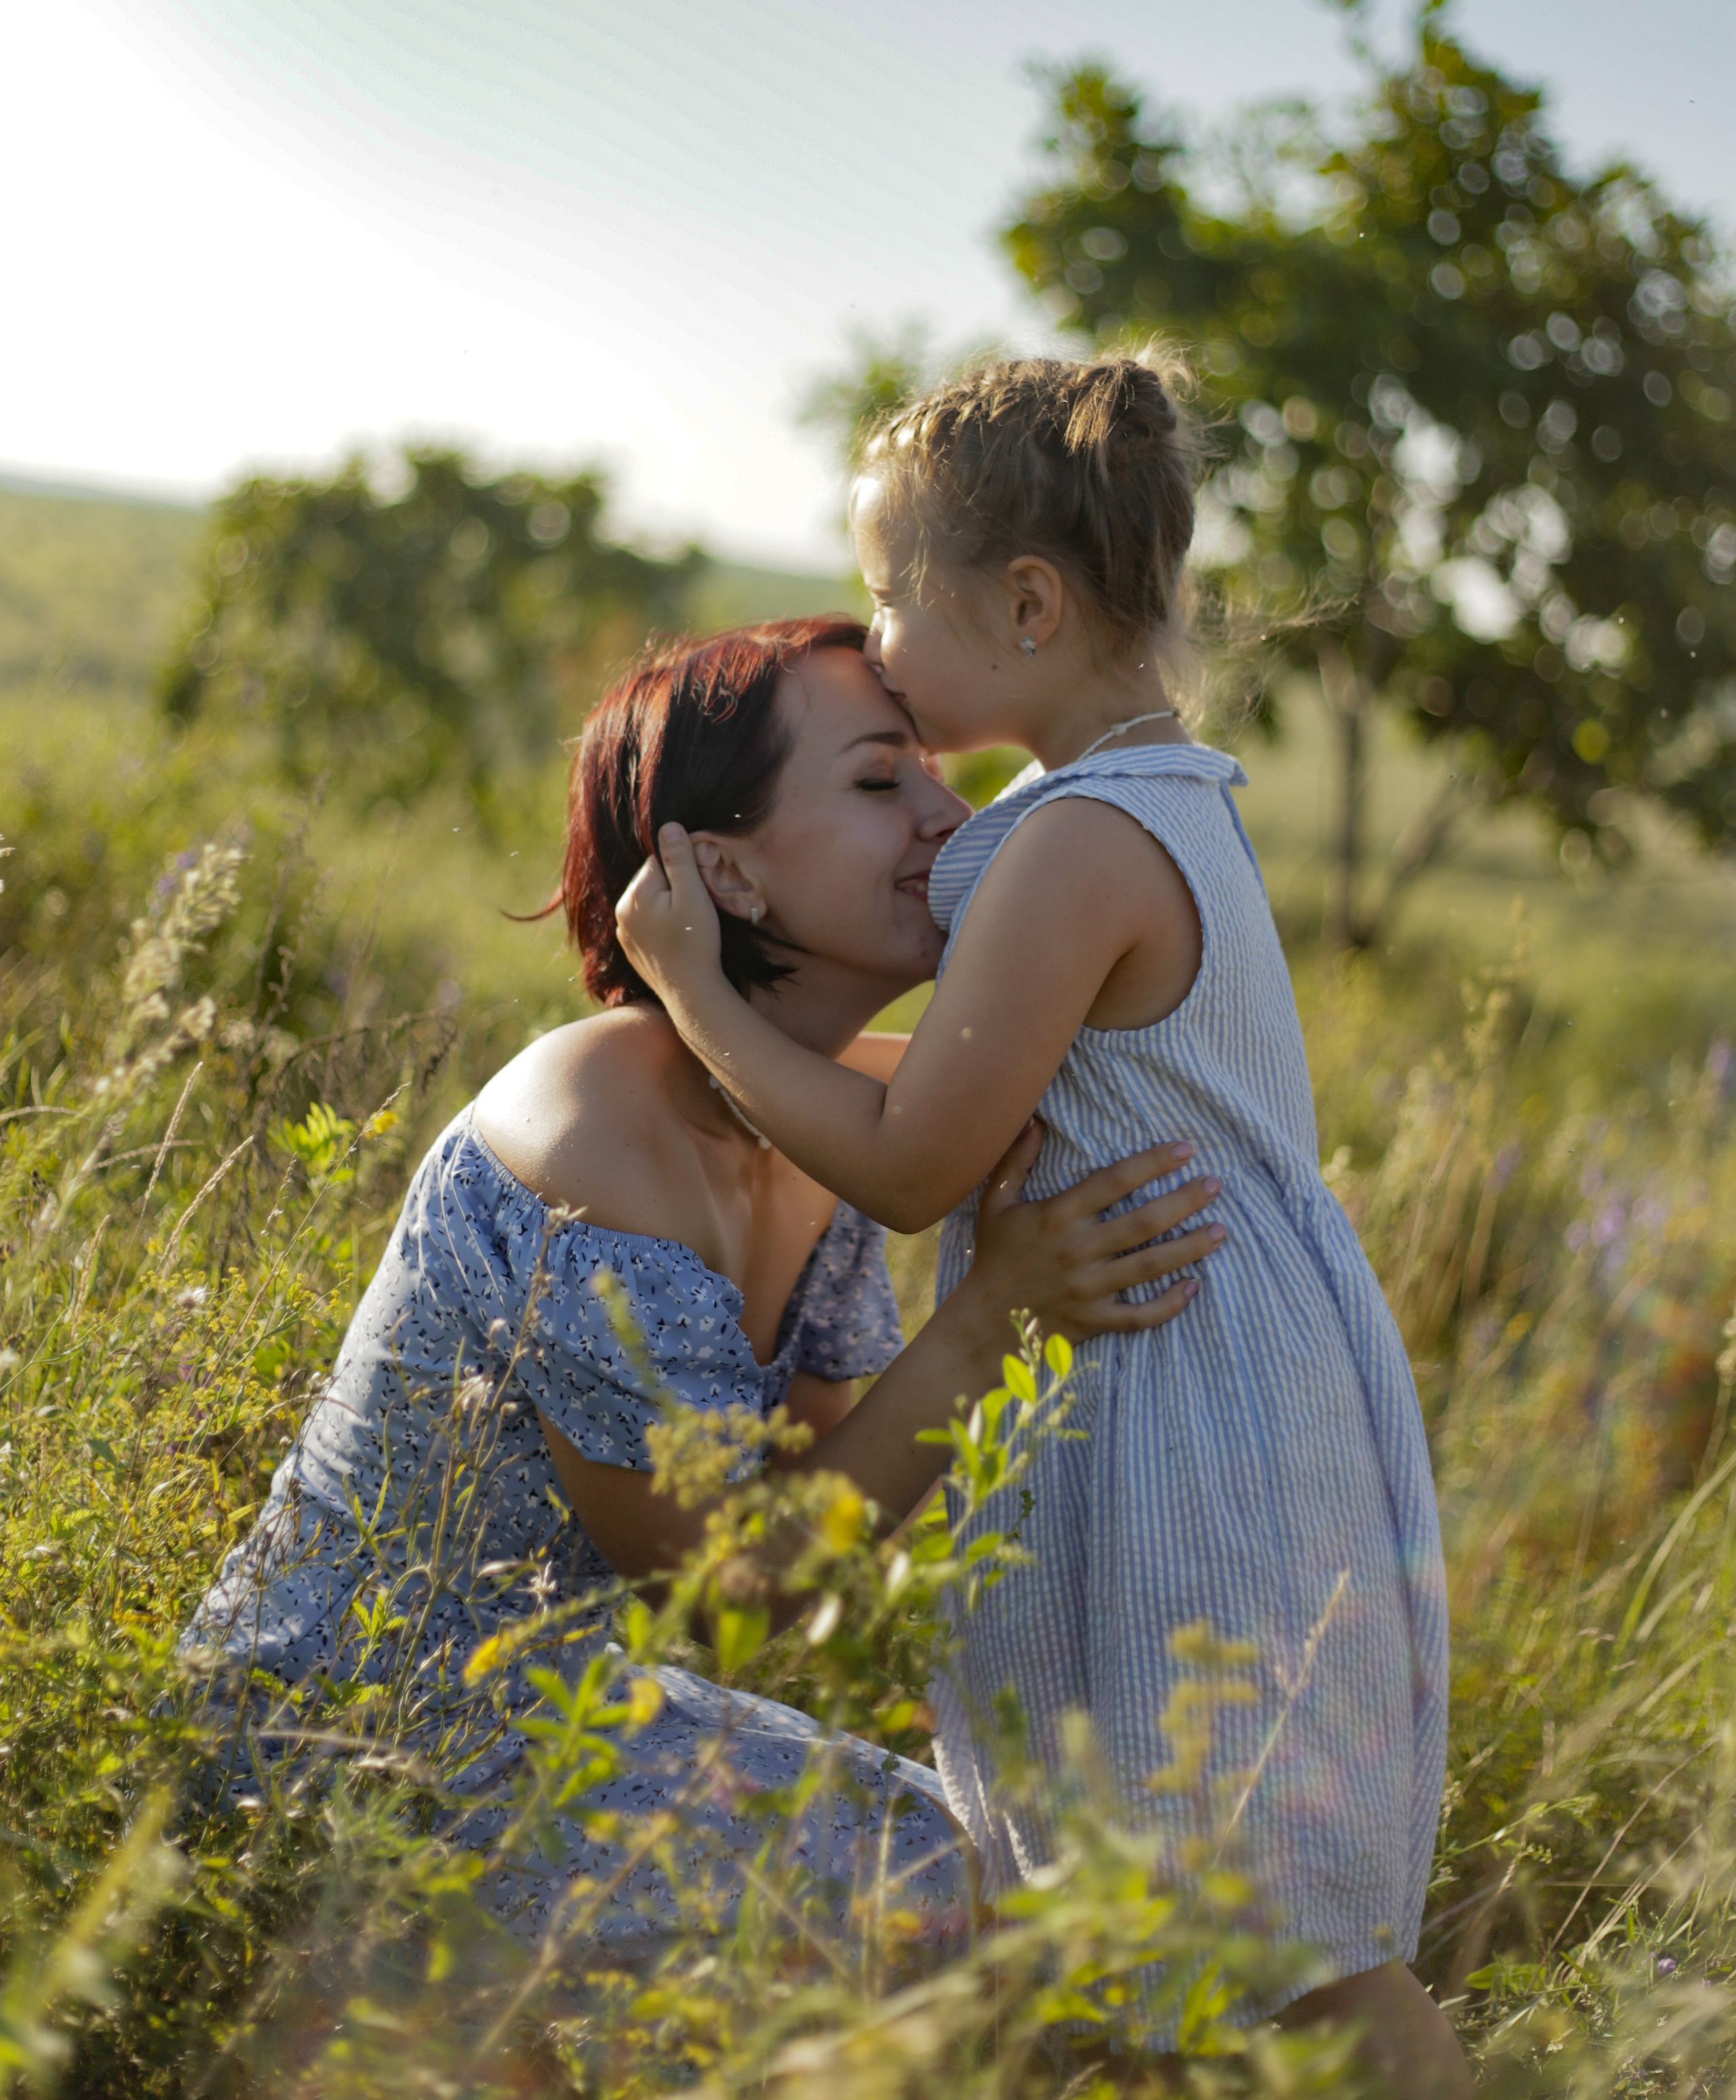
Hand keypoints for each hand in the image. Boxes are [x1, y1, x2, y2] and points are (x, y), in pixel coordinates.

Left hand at [616, 824, 723, 1004]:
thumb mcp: (694, 895)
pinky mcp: (632, 949)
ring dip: (668, 908)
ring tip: (686, 929)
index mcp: (634, 894)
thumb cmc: (696, 942)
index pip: (659, 862)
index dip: (683, 872)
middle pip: (653, 882)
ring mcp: (625, 933)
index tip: (697, 893)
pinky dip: (662, 927)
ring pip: (651, 904)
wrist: (690, 993)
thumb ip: (680, 859)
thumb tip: (668, 826)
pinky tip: (677, 941)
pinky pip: (648, 925)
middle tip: (695, 912)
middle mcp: (622, 911)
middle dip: (674, 889)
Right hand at [963, 1124, 1223, 1341]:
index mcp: (1058, 1216)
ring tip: (1222, 1230)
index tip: (1185, 1149)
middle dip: (1184, 1201)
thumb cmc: (995, 1256)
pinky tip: (1194, 1287)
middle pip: (1142, 1222)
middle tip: (1215, 1185)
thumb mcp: (996, 1203)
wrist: (983, 1322)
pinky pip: (1140, 1316)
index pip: (1114, 1181)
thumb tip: (1032, 1120)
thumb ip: (1015, 1161)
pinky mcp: (1095, 1321)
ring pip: (1150, 1266)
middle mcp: (1078, 1250)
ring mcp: (1089, 1288)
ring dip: (1190, 1248)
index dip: (1152, 1163)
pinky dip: (1169, 1305)